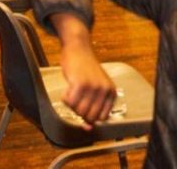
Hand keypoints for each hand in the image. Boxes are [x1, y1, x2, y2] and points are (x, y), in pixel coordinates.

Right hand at [51, 14, 116, 129]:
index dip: (90, 116)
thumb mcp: (96, 89)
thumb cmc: (85, 70)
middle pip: (89, 117)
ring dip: (71, 104)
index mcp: (111, 93)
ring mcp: (93, 87)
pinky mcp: (80, 83)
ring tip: (73, 91)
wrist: (79, 47)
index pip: (101, 118)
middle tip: (77, 97)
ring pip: (78, 111)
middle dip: (79, 111)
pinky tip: (68, 86)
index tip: (84, 106)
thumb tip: (88, 129)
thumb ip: (94, 108)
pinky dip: (65, 97)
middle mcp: (105, 90)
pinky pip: (69, 102)